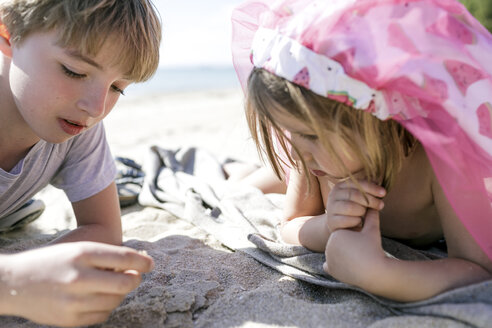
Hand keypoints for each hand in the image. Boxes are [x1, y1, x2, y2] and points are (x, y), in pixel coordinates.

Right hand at [1, 241, 153, 326]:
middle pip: (125, 283)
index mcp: (82, 254)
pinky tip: (99, 297)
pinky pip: (103, 315)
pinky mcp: (69, 320)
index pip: (124, 258)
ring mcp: (74, 301)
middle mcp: (79, 277)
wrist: (14, 283)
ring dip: (120, 293)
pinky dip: (107, 306)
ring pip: (116, 301)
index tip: (150, 263)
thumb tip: (140, 263)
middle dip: (135, 280)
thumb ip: (107, 255)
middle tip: (135, 276)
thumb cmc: (53, 260)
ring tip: (114, 285)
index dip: (143, 262)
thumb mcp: (78, 248)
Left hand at [323, 209, 387, 287]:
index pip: (344, 233)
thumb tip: (373, 205)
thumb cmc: (374, 249)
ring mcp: (329, 258)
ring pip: (337, 255)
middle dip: (348, 247)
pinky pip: (331, 267)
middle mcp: (329, 245)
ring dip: (343, 256)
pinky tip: (344, 265)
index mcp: (336, 234)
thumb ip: (371, 216)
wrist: (374, 271)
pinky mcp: (331, 270)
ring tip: (356, 258)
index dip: (354, 237)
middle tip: (360, 252)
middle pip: (340, 245)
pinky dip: (336, 266)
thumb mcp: (373, 231)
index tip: (362, 242)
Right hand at [324, 179, 385, 233]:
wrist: (341, 226)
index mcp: (340, 186)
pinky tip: (358, 222)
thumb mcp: (360, 197)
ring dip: (362, 211)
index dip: (372, 188)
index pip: (357, 184)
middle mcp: (333, 195)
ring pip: (350, 207)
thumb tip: (379, 181)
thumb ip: (367, 190)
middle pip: (355, 195)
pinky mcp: (331, 221)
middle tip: (381, 205)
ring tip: (365, 214)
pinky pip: (347, 220)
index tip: (383, 193)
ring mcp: (331, 208)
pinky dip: (356, 221)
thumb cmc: (354, 209)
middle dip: (371, 200)